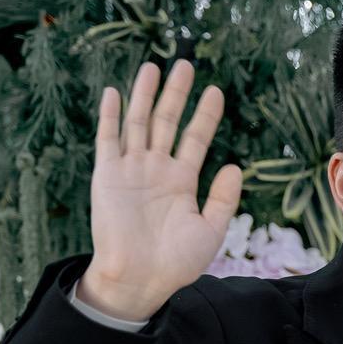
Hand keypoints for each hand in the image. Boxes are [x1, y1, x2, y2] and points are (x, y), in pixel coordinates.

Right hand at [79, 59, 243, 321]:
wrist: (140, 279)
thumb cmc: (176, 262)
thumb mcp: (211, 230)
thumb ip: (222, 198)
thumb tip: (234, 166)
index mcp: (181, 181)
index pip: (195, 138)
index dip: (205, 115)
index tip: (216, 91)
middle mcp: (156, 169)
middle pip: (167, 122)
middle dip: (176, 94)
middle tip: (185, 64)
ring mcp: (131, 170)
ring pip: (139, 123)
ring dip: (145, 95)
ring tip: (154, 66)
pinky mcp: (108, 175)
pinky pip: (108, 140)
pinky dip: (111, 116)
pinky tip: (116, 92)